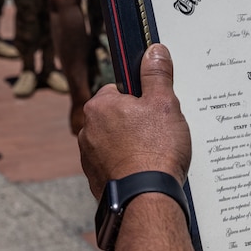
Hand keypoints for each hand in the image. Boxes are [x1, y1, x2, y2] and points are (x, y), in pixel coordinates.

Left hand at [78, 44, 191, 198]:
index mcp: (99, 107)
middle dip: (136, 124)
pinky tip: (146, 172)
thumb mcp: (164, 103)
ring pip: (115, 143)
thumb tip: (154, 50)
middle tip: (159, 134)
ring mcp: (89, 158)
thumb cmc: (155, 150)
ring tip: (155, 155)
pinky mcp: (96, 181)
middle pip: (117, 118)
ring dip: (132, 146)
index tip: (154, 110)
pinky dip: (128, 167)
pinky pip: (115, 165)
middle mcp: (87, 131)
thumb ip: (157, 74)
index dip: (140, 99)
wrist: (147, 200)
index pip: (118, 91)